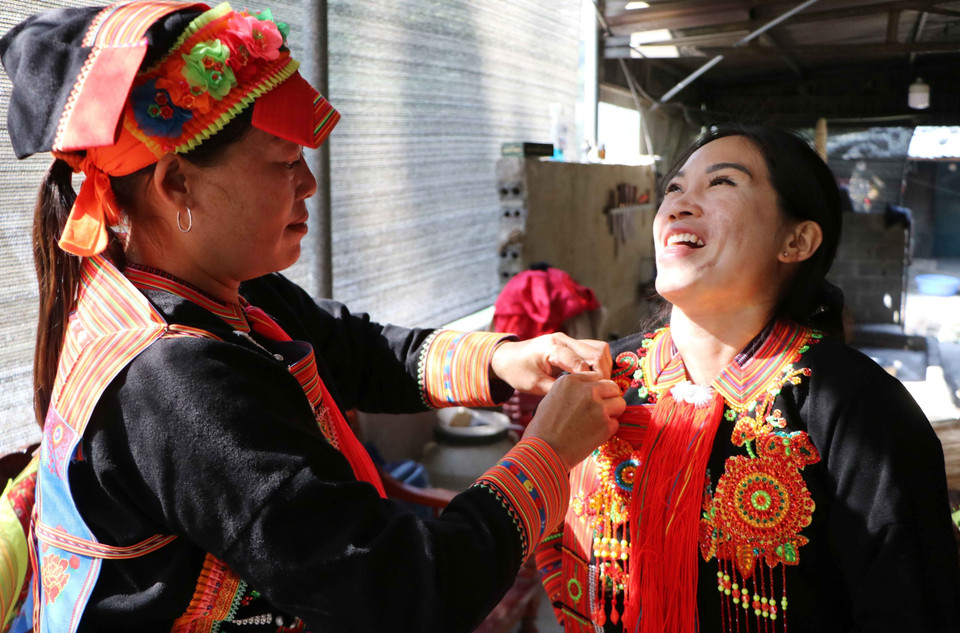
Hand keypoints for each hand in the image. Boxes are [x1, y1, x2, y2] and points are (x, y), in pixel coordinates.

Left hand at [491, 333, 611, 394]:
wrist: (506, 357)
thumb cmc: (517, 371)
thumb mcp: (534, 385)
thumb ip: (557, 390)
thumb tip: (580, 400)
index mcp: (552, 348)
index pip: (582, 363)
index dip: (592, 381)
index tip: (596, 397)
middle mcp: (563, 339)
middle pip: (597, 352)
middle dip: (603, 374)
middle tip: (602, 392)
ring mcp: (568, 339)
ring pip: (599, 348)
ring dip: (604, 366)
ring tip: (600, 385)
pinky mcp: (571, 343)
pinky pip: (593, 349)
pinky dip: (599, 362)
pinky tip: (594, 378)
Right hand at [522, 372, 623, 470]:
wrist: (544, 451)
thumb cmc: (544, 428)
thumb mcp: (552, 397)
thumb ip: (573, 390)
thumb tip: (592, 392)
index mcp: (570, 381)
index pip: (596, 377)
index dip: (596, 389)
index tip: (592, 399)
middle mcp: (587, 390)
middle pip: (612, 387)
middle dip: (609, 397)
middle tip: (601, 409)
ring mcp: (598, 407)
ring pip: (619, 403)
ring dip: (613, 412)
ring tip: (598, 422)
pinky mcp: (606, 425)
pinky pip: (616, 422)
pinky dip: (608, 429)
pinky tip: (593, 434)